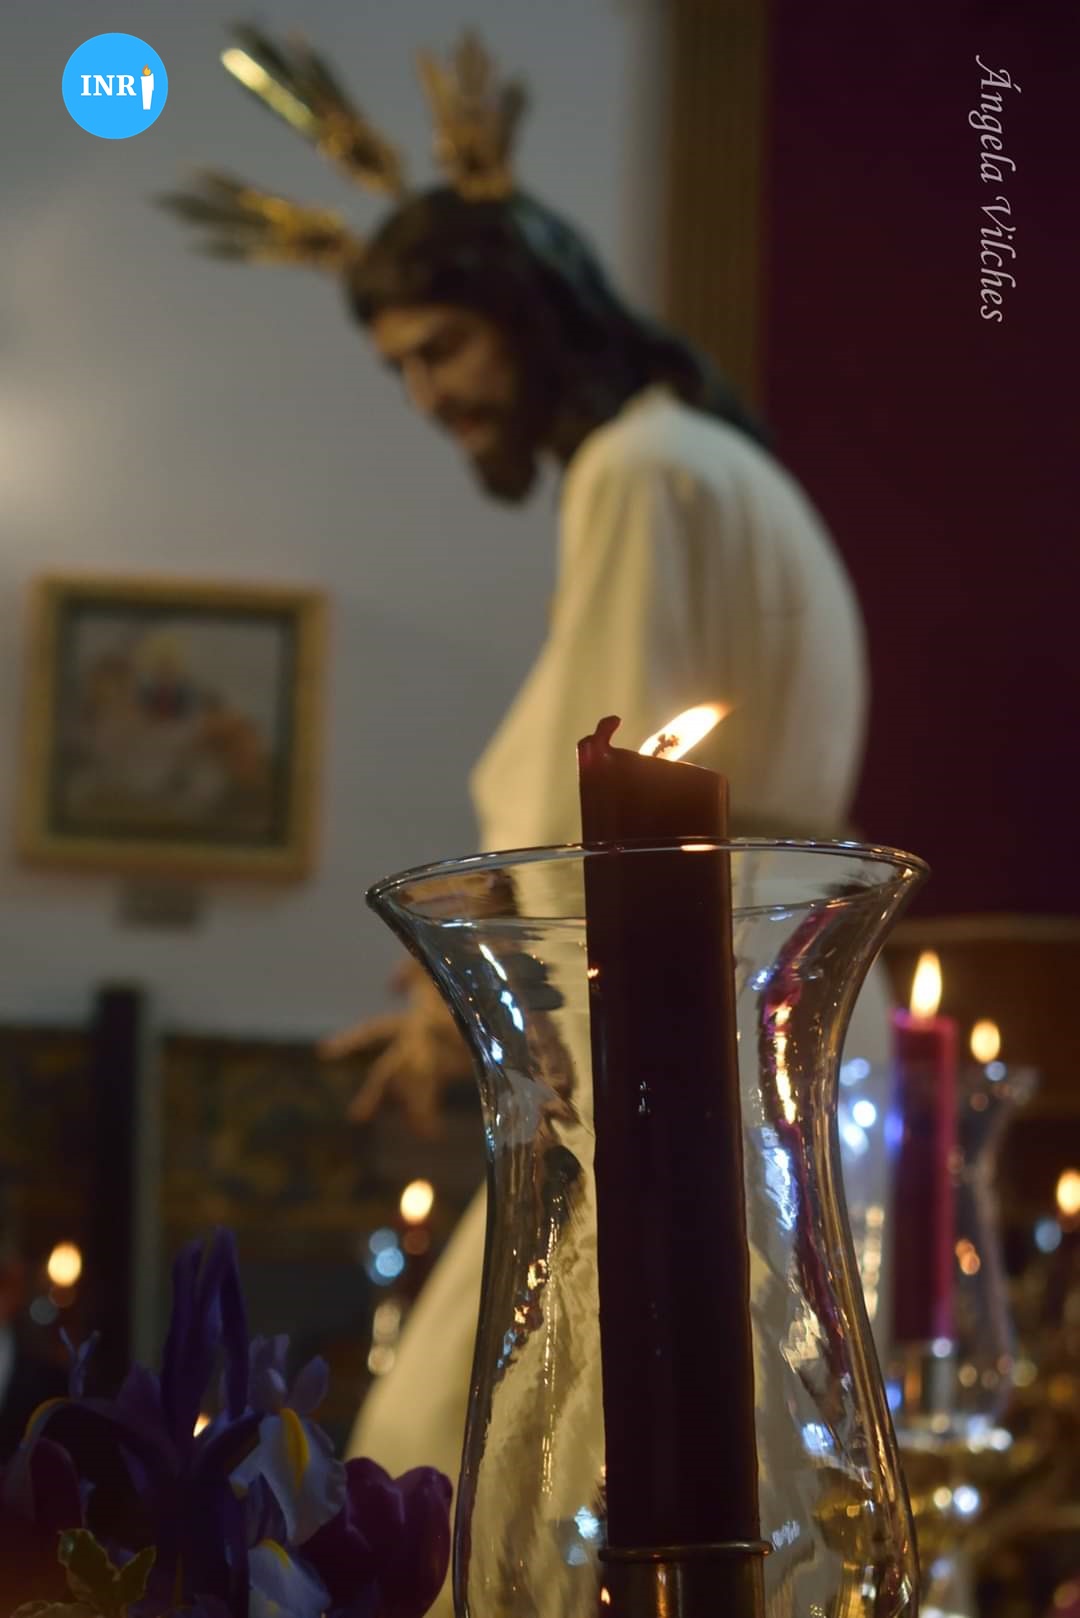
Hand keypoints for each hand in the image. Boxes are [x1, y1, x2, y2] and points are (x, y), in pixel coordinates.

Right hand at [320, 958, 472, 1135]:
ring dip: (414, 1107)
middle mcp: (414, 1043)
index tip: (323, 1053)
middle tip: (356, 1117)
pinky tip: (429, 1134)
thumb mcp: (436, 975)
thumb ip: (414, 972)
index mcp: (409, 1021)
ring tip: (419, 1133)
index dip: (352, 1041)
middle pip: (392, 1068)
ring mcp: (430, 1059)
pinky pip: (433, 1095)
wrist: (481, 1000)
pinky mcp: (448, 1070)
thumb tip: (392, 982)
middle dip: (377, 1090)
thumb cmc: (455, 984)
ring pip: (415, 1086)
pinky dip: (428, 1116)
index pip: (375, 1031)